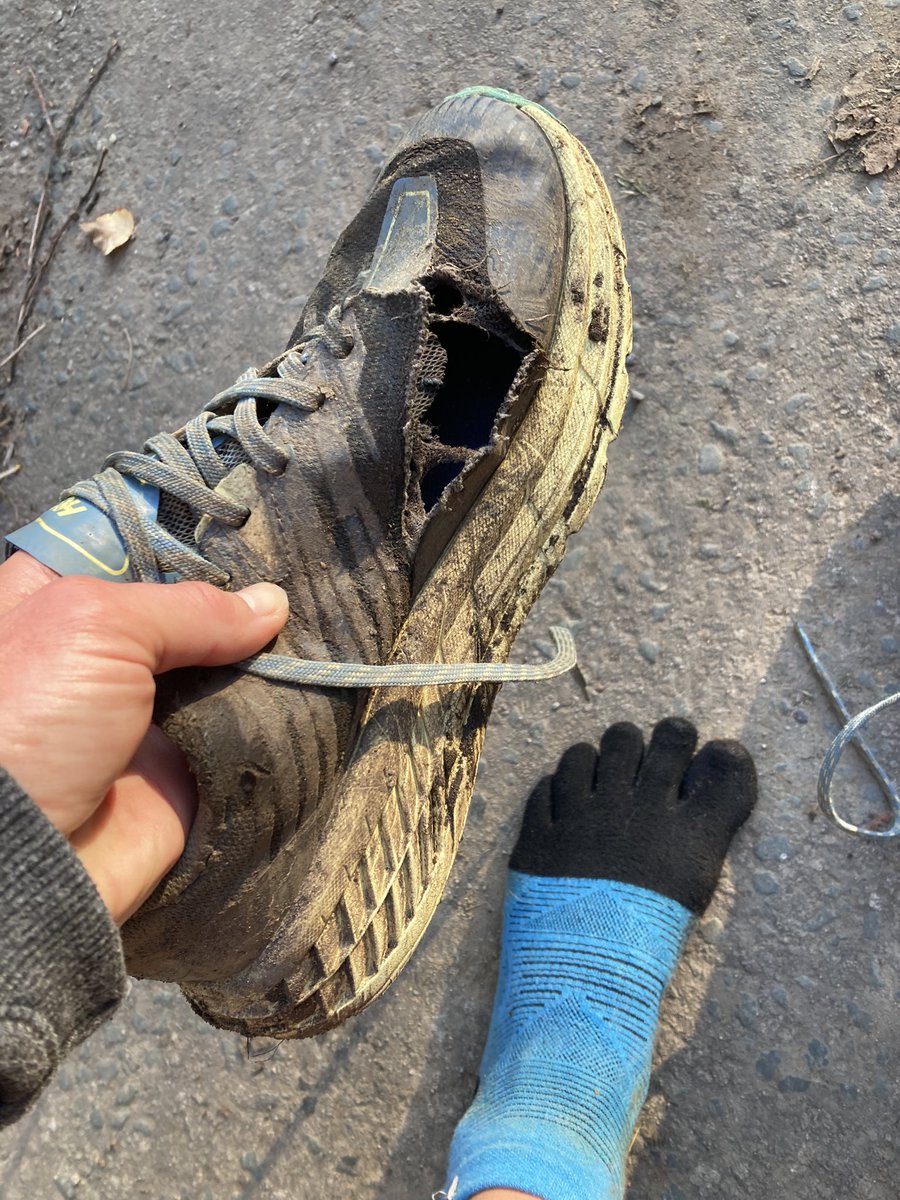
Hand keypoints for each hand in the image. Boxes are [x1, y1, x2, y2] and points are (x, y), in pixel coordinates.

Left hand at [0, 553, 287, 922]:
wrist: (27, 859)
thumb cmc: (21, 722)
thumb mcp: (95, 627)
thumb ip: (188, 606)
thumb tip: (270, 605)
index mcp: (58, 600)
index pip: (131, 544)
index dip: (186, 532)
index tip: (248, 523)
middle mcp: (103, 651)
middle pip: (185, 605)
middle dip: (239, 594)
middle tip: (300, 572)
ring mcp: (147, 710)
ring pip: (222, 665)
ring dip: (265, 653)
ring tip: (321, 623)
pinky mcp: (184, 764)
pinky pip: (244, 727)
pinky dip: (277, 710)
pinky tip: (316, 677)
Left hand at [510, 717, 756, 913]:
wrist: (592, 973)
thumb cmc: (655, 933)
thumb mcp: (700, 875)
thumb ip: (715, 815)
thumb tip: (727, 757)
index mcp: (681, 827)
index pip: (707, 759)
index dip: (703, 747)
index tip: (698, 752)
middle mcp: (631, 809)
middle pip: (642, 740)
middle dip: (653, 740)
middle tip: (650, 759)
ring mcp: (580, 818)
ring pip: (584, 753)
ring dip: (595, 760)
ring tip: (602, 780)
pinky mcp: (539, 834)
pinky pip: (543, 788)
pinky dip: (554, 791)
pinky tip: (565, 806)